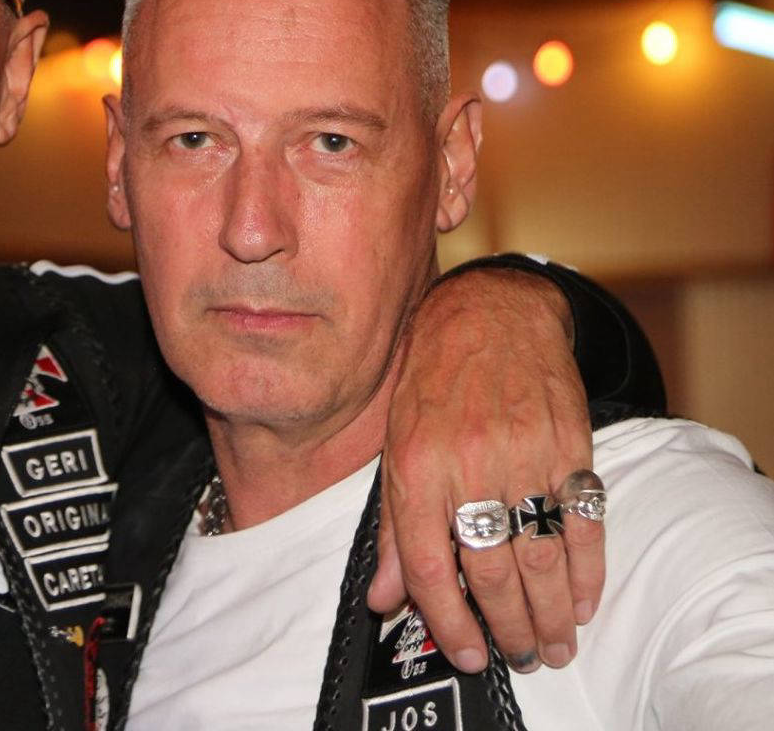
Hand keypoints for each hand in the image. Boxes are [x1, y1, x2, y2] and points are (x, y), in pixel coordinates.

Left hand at [367, 266, 601, 673]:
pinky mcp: (568, 444)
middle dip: (507, 628)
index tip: (466, 655)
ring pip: (540, 556)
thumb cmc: (431, 383)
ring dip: (550, 613)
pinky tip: (583, 600)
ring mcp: (522, 455)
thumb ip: (393, 529)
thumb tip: (385, 600)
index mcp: (415, 468)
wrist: (489, 314)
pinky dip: (587, 570)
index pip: (428, 566)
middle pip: (490, 570)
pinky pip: (582, 522)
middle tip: (519, 657)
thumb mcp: (394, 447)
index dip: (448, 621)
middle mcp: (466, 464)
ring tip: (553, 645)